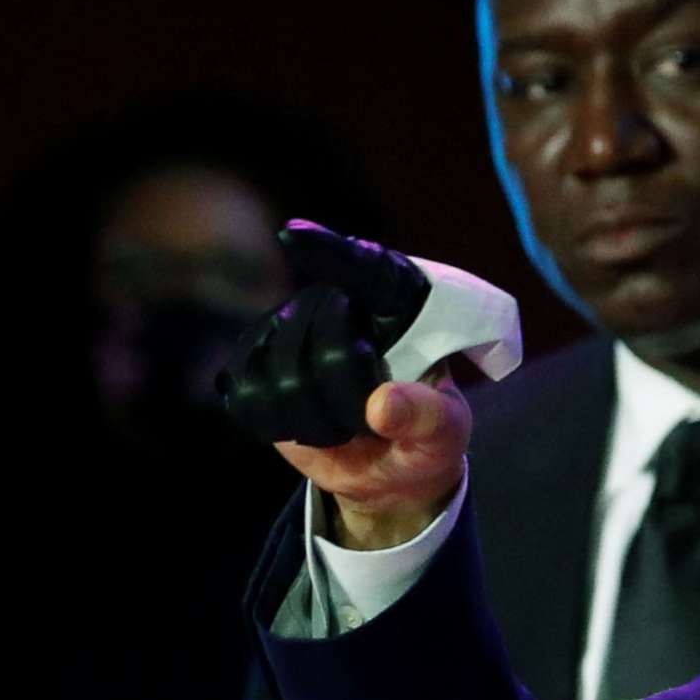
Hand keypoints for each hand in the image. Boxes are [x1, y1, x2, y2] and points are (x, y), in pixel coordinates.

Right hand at [255, 222, 471, 549]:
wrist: (388, 463)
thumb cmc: (425, 433)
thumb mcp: (447, 430)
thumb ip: (429, 417)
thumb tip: (381, 405)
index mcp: (396, 302)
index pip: (366, 268)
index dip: (331, 252)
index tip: (294, 236)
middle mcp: (333, 300)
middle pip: (329, 353)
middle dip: (356, 405)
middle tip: (378, 415)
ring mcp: (286, 327)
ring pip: (286, 384)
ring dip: (322, 425)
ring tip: (348, 422)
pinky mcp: (252, 360)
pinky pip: (252, 400)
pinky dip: (284, 429)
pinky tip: (310, 423)